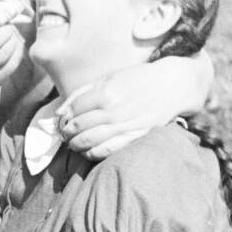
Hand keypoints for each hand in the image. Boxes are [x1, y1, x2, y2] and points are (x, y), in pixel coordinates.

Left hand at [58, 52, 210, 159]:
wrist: (171, 85)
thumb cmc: (137, 79)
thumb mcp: (108, 78)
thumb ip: (82, 93)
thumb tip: (60, 113)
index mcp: (106, 92)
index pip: (75, 110)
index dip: (64, 117)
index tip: (62, 121)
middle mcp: (114, 110)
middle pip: (79, 126)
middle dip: (67, 132)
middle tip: (65, 134)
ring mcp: (125, 125)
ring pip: (90, 141)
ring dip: (76, 145)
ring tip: (73, 143)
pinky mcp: (135, 136)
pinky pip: (108, 150)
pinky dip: (93, 154)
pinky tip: (88, 152)